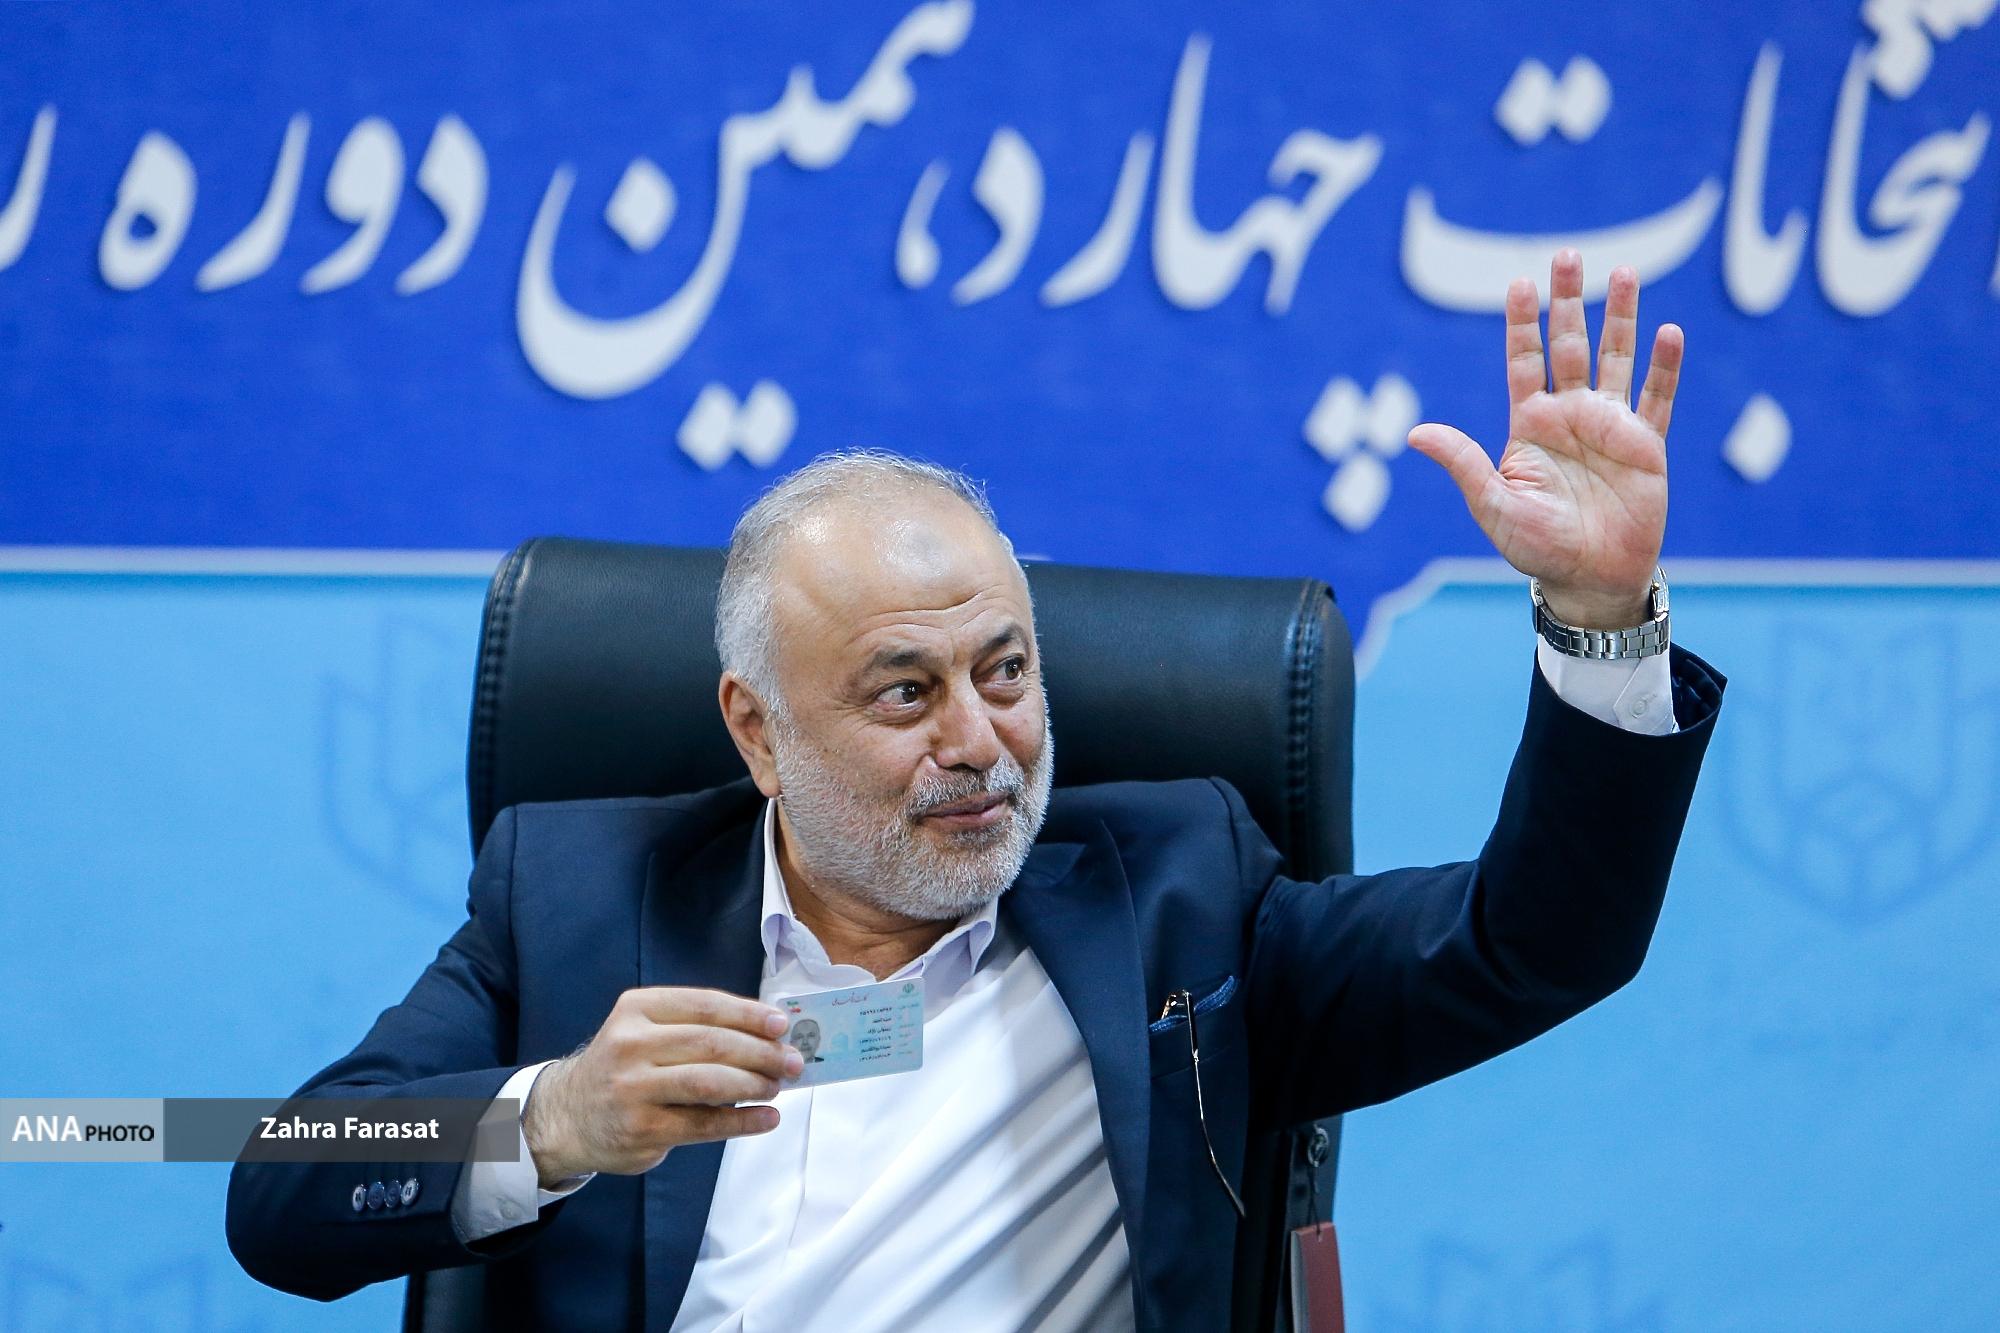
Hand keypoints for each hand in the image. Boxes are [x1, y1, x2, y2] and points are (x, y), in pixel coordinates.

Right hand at [522, 987, 800, 1186]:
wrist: (567, 1116)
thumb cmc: (624, 1067)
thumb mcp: (645, 1030)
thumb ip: (696, 1027)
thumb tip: (767, 1034)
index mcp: (637, 1009)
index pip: (704, 1005)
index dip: (749, 1014)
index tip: (782, 1024)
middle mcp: (631, 1044)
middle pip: (711, 1044)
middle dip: (761, 1052)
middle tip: (793, 1061)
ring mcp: (634, 1088)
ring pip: (709, 1082)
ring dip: (754, 1084)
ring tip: (778, 1087)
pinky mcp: (642, 1128)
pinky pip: (703, 1124)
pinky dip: (742, 1121)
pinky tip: (766, 1118)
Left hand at [1408, 249, 1682, 628]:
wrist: (1589, 579)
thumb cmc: (1535, 547)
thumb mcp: (1492, 504)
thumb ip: (1462, 463)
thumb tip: (1413, 434)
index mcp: (1530, 425)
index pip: (1523, 361)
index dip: (1521, 323)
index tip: (1519, 282)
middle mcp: (1570, 416)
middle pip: (1569, 345)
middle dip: (1568, 301)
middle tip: (1567, 255)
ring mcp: (1610, 426)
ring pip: (1617, 358)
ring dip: (1620, 317)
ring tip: (1623, 273)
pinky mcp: (1646, 446)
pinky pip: (1657, 399)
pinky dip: (1664, 367)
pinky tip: (1669, 332)